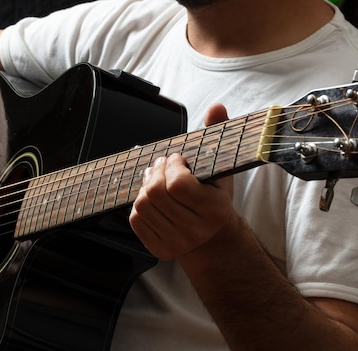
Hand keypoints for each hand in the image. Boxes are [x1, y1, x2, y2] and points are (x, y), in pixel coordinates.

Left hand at [129, 104, 236, 259]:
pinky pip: (136, 220)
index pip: (178, 184)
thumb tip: (216, 107)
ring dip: (145, 185)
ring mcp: (176, 243)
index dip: (172, 165)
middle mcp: (195, 231)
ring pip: (142, 205)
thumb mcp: (221, 169)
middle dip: (155, 171)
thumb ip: (218, 136)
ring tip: (155, 177)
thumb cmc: (215, 199)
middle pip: (156, 194)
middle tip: (162, 164)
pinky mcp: (160, 249)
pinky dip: (138, 203)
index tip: (178, 159)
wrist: (214, 240)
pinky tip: (151, 197)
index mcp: (214, 211)